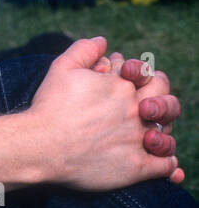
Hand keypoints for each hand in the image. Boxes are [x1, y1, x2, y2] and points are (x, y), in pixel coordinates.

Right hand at [28, 37, 180, 189]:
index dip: (143, 78)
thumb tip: (103, 41)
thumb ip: (84, 50)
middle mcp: (136, 110)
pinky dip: (167, 165)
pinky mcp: (136, 166)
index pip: (149, 76)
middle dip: (161, 104)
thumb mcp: (61, 68)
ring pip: (168, 135)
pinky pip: (164, 165)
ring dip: (163, 136)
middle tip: (146, 111)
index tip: (130, 85)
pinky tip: (160, 164)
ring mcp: (138, 139)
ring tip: (151, 139)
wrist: (40, 146)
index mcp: (123, 86)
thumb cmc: (48, 107)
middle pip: (167, 102)